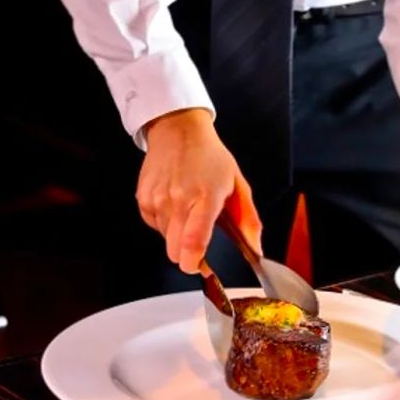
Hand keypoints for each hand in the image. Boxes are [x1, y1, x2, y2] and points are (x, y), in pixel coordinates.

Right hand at [136, 108, 261, 273]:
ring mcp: (157, 199)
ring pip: (164, 240)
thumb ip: (248, 221)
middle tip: (199, 239)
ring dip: (176, 235)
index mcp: (205, 197)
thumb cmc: (210, 157)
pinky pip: (154, 226)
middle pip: (175, 251)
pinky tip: (175, 205)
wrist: (179, 132)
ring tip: (188, 211)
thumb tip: (256, 250)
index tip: (202, 267)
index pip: (194, 241)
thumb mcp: (238, 186)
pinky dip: (165, 223)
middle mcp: (178, 200)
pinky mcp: (143, 199)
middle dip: (187, 254)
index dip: (196, 262)